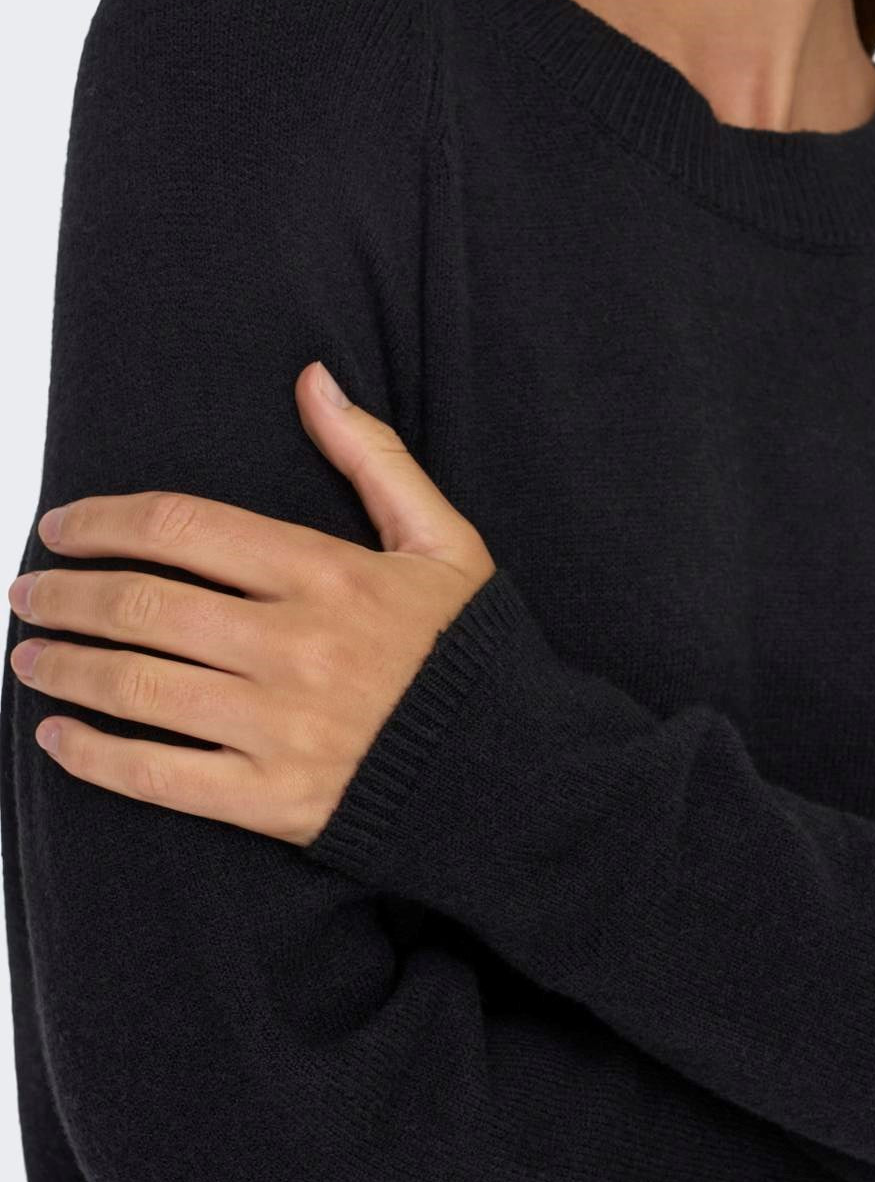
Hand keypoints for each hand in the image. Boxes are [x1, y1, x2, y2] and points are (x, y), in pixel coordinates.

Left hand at [7, 362, 496, 845]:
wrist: (519, 772)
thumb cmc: (473, 654)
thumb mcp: (444, 541)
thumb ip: (374, 458)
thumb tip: (312, 380)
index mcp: (328, 575)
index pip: (183, 529)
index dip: (104, 521)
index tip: (62, 527)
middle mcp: (295, 648)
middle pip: (142, 606)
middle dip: (64, 595)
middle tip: (27, 593)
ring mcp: (281, 728)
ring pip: (137, 688)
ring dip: (64, 668)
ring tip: (29, 656)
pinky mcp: (274, 801)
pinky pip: (159, 778)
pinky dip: (95, 757)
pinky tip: (58, 739)